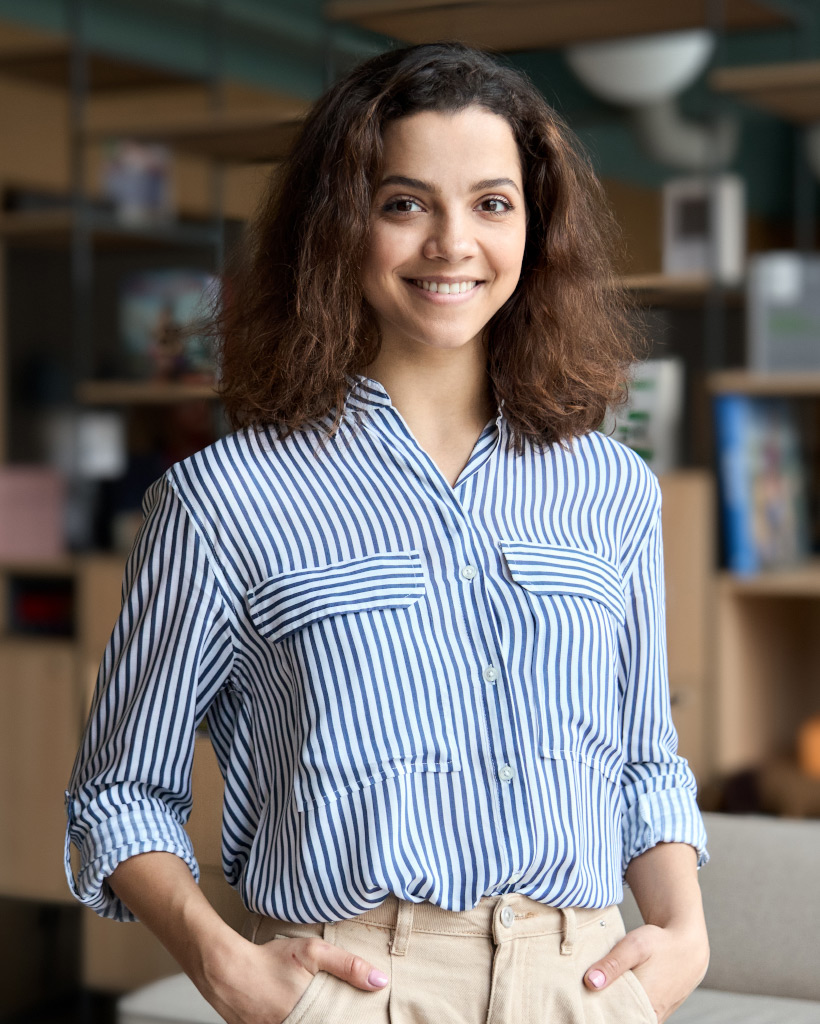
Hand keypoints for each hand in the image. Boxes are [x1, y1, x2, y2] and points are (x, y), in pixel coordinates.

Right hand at [200, 932, 388, 1023]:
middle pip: (318, 1023)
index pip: (335, 1023)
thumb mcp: (313, 953)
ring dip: (307, 1016)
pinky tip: (286, 1005)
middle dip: (325, 1015)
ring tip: (304, 1002)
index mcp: (310, 1019)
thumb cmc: (269, 960)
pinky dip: (288, 1017)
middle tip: (325, 1004)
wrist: (226, 969)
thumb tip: (379, 981)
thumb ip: (348, 966)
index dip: (342, 1017)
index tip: (354, 1014)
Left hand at [583, 922, 708, 1022]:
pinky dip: (622, 1007)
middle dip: (601, 1008)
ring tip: (598, 991)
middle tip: (586, 994)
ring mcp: (653, 1017)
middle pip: (617, 1019)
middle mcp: (649, 1015)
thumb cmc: (661, 943)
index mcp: (643, 1004)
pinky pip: (634, 1016)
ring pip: (625, 1018)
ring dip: (612, 1008)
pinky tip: (612, 992)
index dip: (595, 1011)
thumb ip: (612, 964)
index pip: (610, 1019)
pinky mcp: (655, 1013)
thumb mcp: (635, 946)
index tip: (581, 1000)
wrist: (689, 947)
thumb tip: (590, 982)